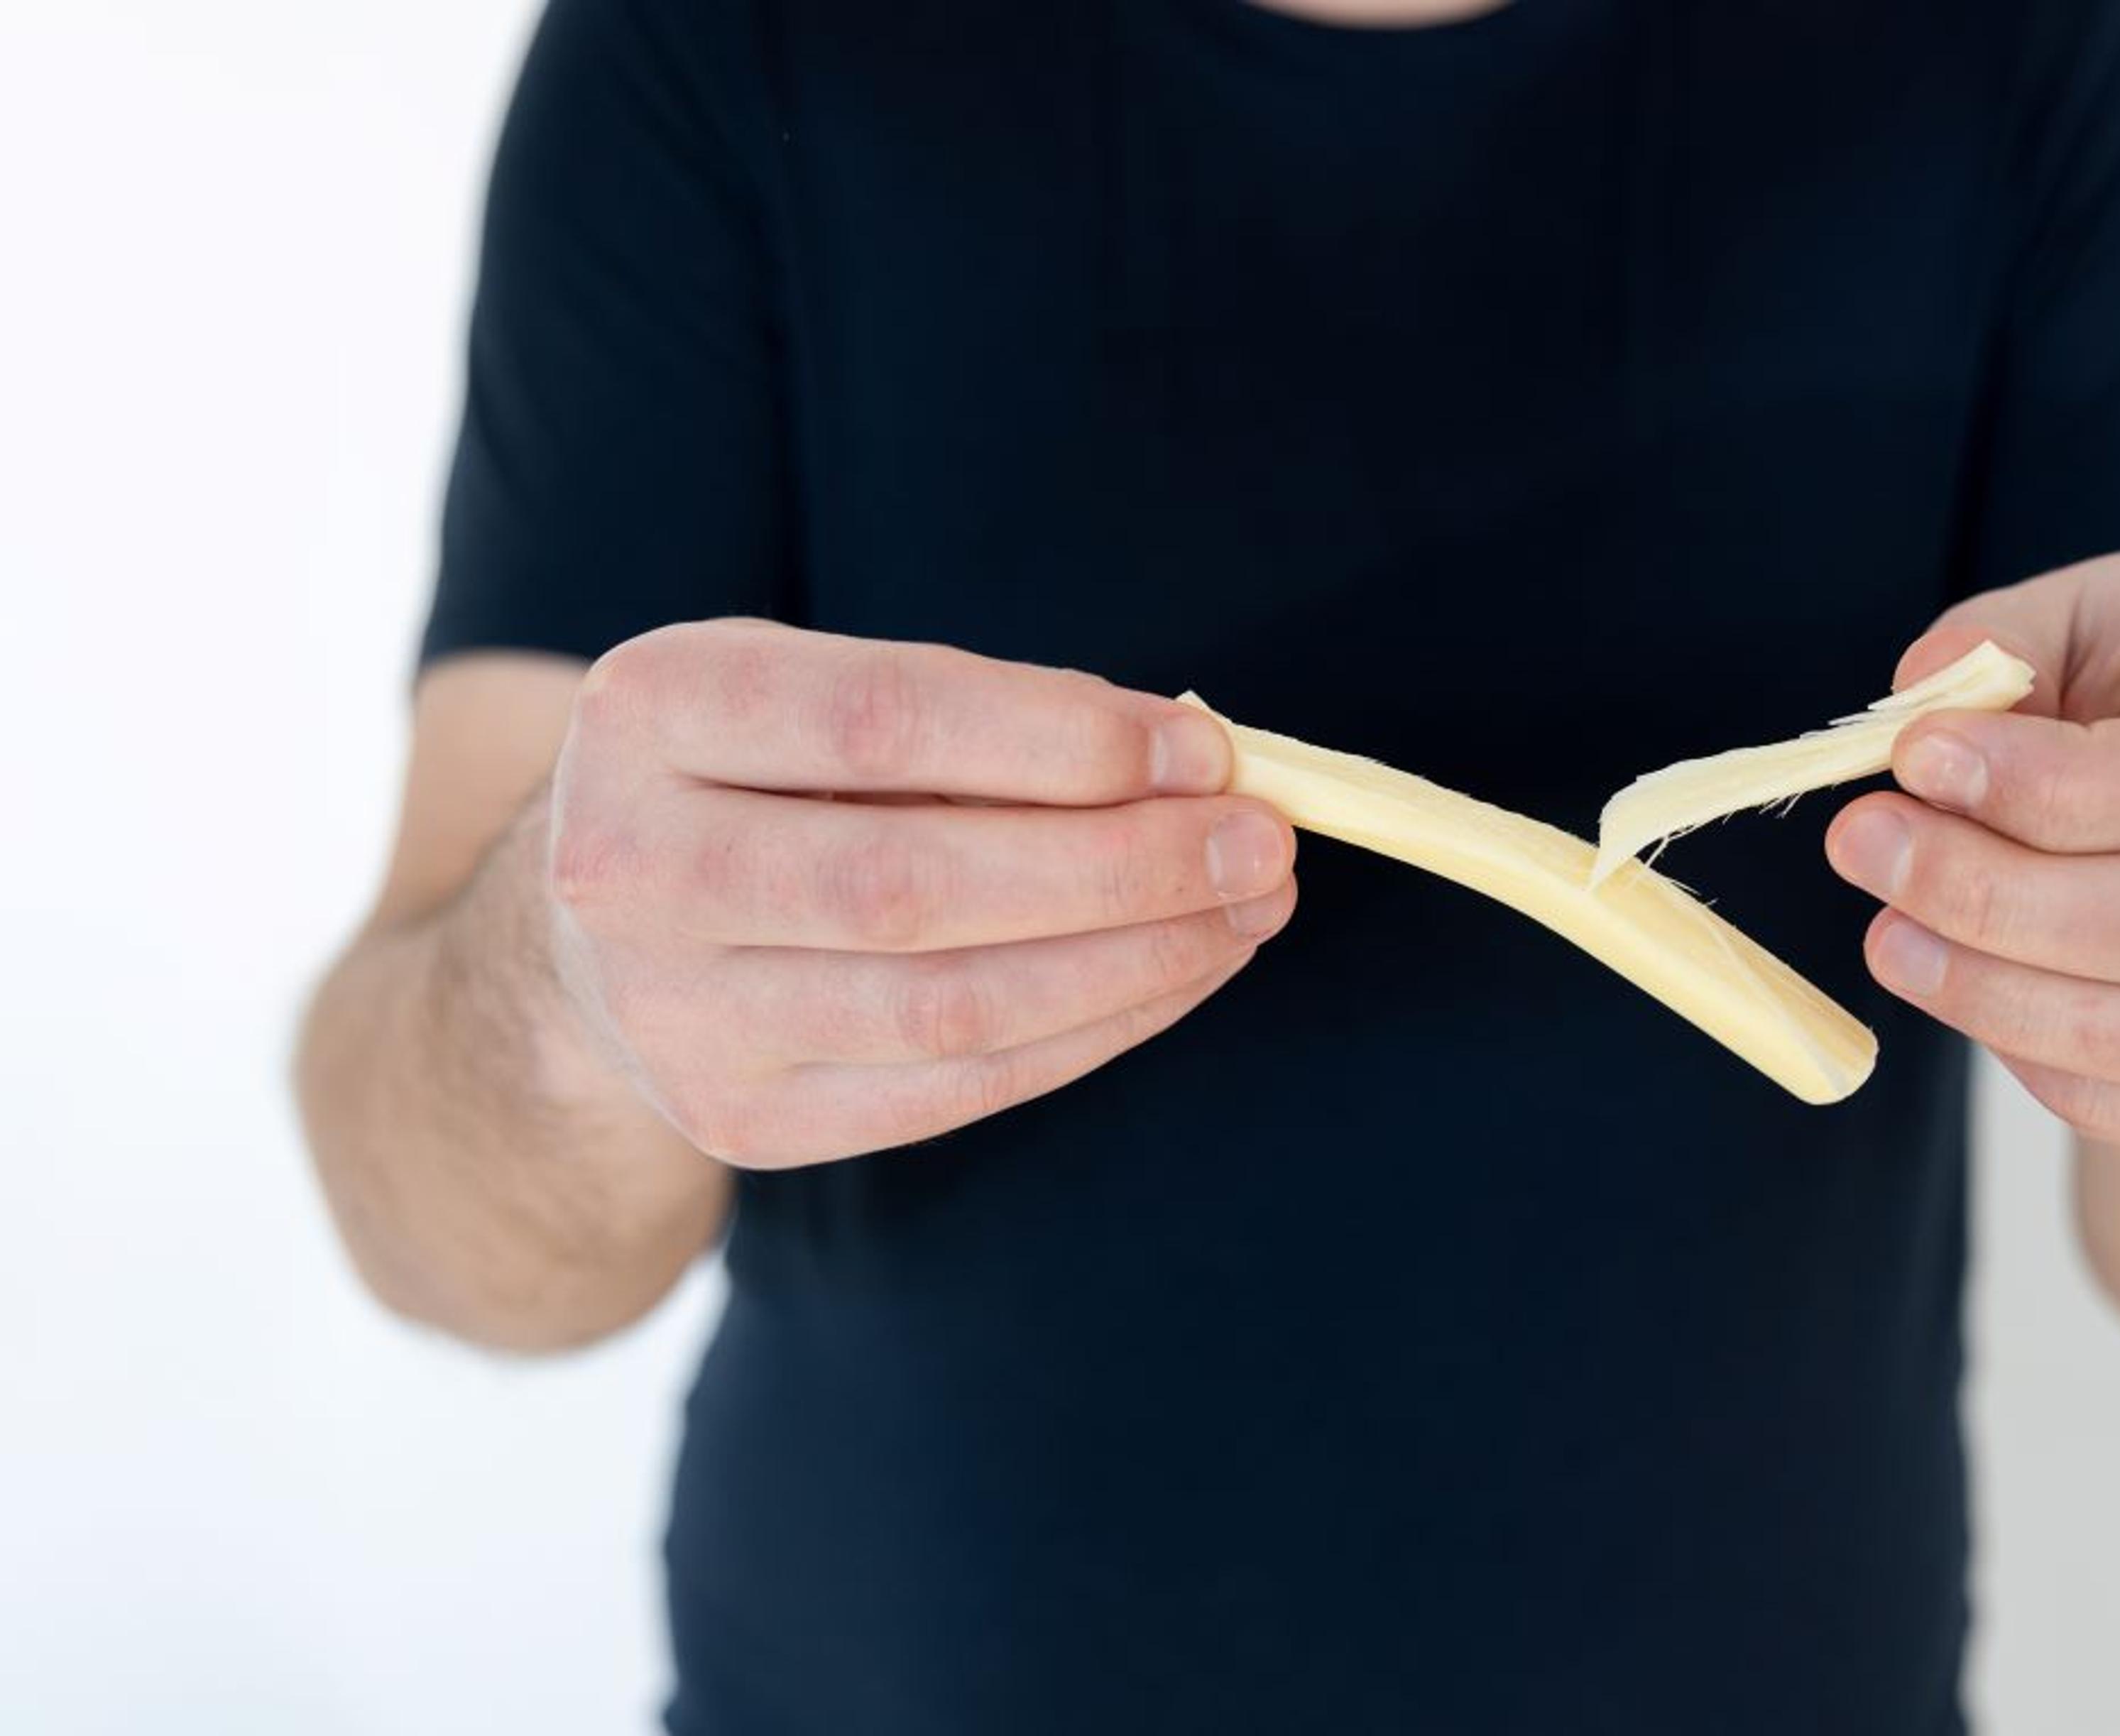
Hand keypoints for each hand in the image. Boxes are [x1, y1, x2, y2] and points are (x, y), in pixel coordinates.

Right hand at [539, 620, 1295, 1166]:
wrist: (601, 932)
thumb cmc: (758, 776)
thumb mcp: (815, 688)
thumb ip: (975, 711)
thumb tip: (1189, 761)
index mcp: (653, 713)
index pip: (879, 722)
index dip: (1059, 742)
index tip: (1201, 751)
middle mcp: (631, 871)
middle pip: (914, 884)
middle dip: (1121, 867)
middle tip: (1262, 844)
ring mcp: (678, 1015)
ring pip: (948, 1007)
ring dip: (1132, 962)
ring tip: (1248, 911)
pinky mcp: (743, 1120)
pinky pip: (955, 1088)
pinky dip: (1091, 1030)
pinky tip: (1180, 975)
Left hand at [1826, 552, 2119, 1158]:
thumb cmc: (2100, 675)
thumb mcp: (2048, 616)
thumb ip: (1983, 648)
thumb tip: (1920, 719)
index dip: (2059, 787)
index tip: (1917, 758)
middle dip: (2003, 900)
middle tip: (1864, 845)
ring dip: (2018, 1001)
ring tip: (1888, 939)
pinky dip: (2071, 1081)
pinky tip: (1962, 998)